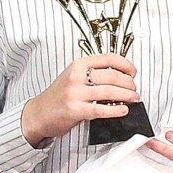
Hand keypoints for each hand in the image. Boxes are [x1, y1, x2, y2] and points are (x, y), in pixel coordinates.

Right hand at [21, 54, 139, 146]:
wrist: (38, 114)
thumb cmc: (57, 97)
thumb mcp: (73, 77)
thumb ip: (92, 74)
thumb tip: (119, 77)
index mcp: (77, 65)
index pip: (107, 58)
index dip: (125, 64)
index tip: (133, 72)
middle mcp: (76, 76)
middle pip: (112, 75)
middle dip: (129, 83)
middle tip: (134, 89)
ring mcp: (75, 93)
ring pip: (110, 91)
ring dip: (127, 96)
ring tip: (133, 99)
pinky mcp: (75, 109)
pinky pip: (101, 109)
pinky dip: (116, 110)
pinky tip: (123, 110)